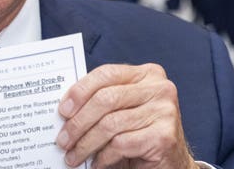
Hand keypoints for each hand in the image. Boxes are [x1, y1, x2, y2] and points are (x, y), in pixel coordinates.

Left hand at [55, 64, 197, 168]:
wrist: (170, 162)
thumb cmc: (140, 133)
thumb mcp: (123, 110)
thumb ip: (102, 100)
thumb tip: (65, 109)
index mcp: (147, 74)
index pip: (107, 74)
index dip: (80, 91)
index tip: (63, 110)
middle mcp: (159, 88)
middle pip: (106, 99)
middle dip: (78, 122)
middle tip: (63, 140)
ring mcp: (165, 111)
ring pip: (110, 124)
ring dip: (85, 144)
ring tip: (73, 156)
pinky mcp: (164, 136)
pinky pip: (121, 144)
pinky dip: (103, 157)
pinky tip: (96, 163)